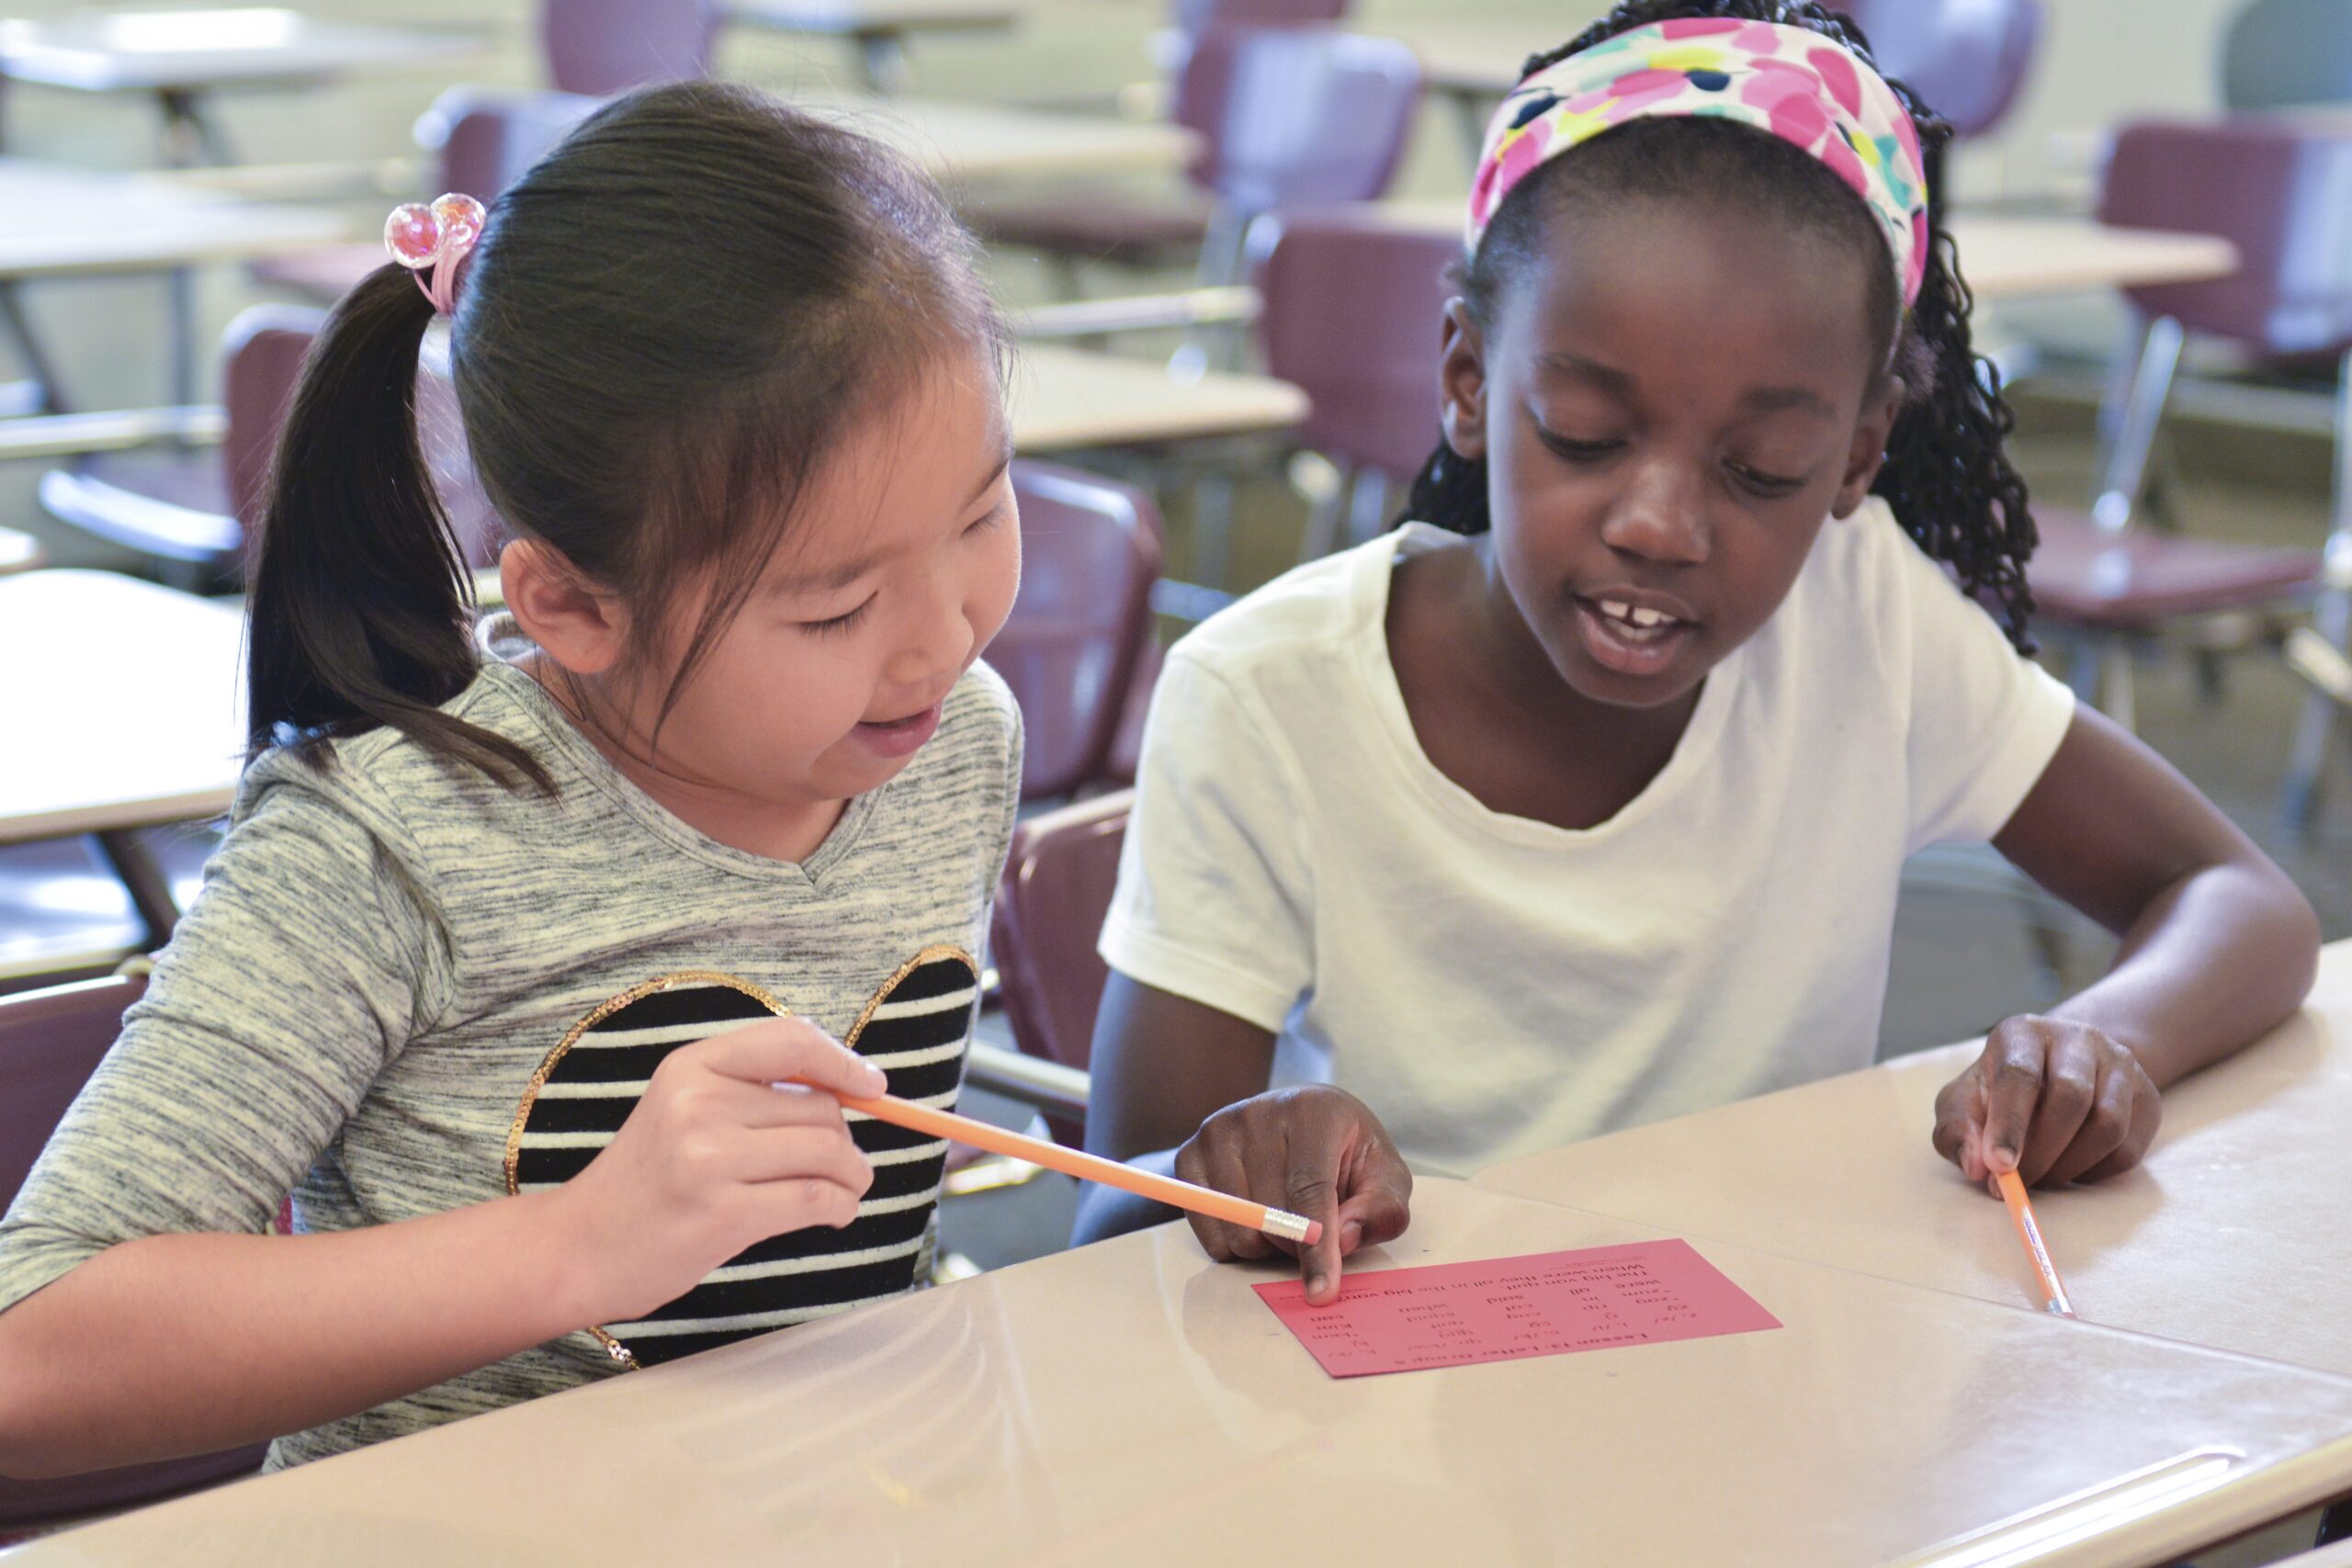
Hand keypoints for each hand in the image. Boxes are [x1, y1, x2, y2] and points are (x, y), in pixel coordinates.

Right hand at [544, 1018, 884, 1322]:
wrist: (580, 1248)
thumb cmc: (648, 1180)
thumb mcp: (684, 1110)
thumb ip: (754, 1092)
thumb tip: (857, 1087)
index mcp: (691, 1066)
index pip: (792, 1041)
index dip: (844, 1061)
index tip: (873, 1086)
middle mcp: (698, 1104)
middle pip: (820, 1107)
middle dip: (845, 1140)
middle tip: (844, 1167)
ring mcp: (708, 1159)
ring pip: (827, 1153)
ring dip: (853, 1177)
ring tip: (846, 1192)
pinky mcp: (723, 1213)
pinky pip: (816, 1199)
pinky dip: (841, 1207)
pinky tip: (835, 1215)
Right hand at [1173, 1086, 1411, 1306]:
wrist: (1301, 1121)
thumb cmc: (1347, 1154)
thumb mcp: (1385, 1178)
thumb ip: (1380, 1211)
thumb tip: (1341, 1240)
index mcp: (1312, 1111)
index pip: (1309, 1189)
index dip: (1316, 1246)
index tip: (1321, 1292)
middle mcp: (1257, 1113)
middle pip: (1270, 1215)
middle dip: (1297, 1243)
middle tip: (1313, 1228)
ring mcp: (1217, 1132)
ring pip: (1238, 1229)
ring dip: (1267, 1243)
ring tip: (1285, 1215)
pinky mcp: (1189, 1154)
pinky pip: (1210, 1231)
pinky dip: (1236, 1241)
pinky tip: (1255, 1214)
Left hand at [1931, 1015, 2160, 1190]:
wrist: (2056, 1069)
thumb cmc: (1997, 1092)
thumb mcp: (1964, 1103)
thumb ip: (1958, 1132)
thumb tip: (1977, 1166)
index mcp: (2023, 1033)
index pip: (2020, 1074)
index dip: (2009, 1123)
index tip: (2000, 1165)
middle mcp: (2078, 1038)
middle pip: (2071, 1097)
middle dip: (2041, 1151)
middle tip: (2018, 1184)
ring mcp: (2120, 1065)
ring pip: (2108, 1125)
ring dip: (2070, 1165)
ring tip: (2043, 1176)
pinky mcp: (2147, 1097)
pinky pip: (2128, 1149)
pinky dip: (2095, 1171)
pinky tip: (2070, 1168)